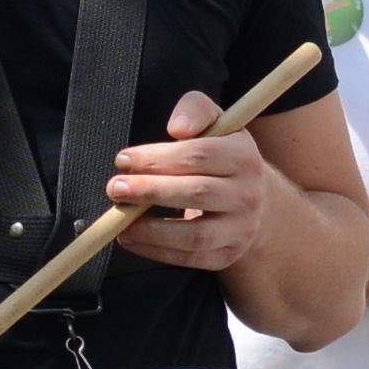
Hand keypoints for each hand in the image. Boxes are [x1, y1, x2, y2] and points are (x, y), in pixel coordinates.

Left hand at [102, 91, 270, 273]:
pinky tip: (131, 237)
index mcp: (245, 157)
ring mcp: (241, 229)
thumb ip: (195, 110)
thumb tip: (177, 128)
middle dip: (150, 190)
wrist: (254, 201)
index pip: (198, 156)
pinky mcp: (227, 255)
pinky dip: (155, 250)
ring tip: (120, 219)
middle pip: (196, 193)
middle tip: (114, 188)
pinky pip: (189, 258)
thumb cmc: (222, 157)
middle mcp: (249, 195)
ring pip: (195, 234)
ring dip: (151, 229)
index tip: (123, 160)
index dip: (157, 158)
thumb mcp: (216, 124)